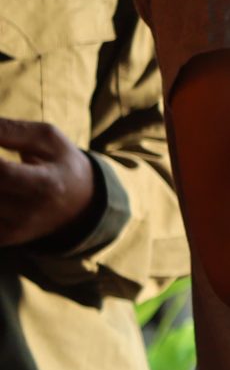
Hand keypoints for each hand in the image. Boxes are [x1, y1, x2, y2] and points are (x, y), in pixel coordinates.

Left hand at [0, 117, 98, 246]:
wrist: (82, 205)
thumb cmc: (60, 162)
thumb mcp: (47, 138)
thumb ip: (10, 130)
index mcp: (46, 184)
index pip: (2, 172)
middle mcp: (29, 212)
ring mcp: (14, 229)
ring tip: (0, 172)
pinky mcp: (3, 238)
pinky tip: (2, 188)